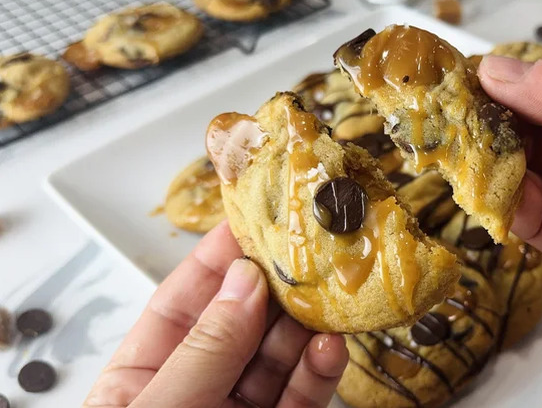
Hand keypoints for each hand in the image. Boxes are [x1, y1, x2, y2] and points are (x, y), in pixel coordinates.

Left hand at [84, 222, 347, 406]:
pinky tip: (331, 346)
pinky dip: (320, 370)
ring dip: (306, 326)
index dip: (217, 258)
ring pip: (278, 357)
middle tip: (307, 250)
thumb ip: (206, 349)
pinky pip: (302, 396)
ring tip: (328, 295)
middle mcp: (195, 387)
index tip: (251, 219)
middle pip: (240, 323)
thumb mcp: (165, 406)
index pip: (183, 300)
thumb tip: (244, 281)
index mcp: (143, 376)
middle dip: (274, 287)